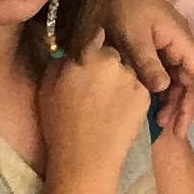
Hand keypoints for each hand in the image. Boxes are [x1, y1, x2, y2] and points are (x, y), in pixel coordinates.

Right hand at [39, 29, 149, 175]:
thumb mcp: (47, 87)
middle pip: (114, 52)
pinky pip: (139, 86)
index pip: (95, 36)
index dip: (93, 44)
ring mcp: (132, 77)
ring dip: (121, 78)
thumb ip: (61, 62)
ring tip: (109, 101)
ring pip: (128, 69)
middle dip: (107, 62)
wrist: (85, 157)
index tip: (91, 51)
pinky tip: (119, 110)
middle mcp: (113, 60)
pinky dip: (131, 94)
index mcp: (87, 55)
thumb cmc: (59, 124)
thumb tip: (71, 51)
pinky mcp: (145, 94)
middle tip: (98, 83)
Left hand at [104, 0, 193, 135]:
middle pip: (191, 80)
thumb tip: (163, 89)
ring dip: (172, 101)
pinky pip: (165, 73)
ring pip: (178, 79)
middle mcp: (179, 44)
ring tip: (159, 124)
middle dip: (186, 107)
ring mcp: (167, 45)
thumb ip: (147, 62)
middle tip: (174, 133)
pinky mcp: (154, 47)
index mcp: (180, 39)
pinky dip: (161, 91)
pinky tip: (152, 105)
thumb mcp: (133, 35)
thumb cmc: (122, 5)